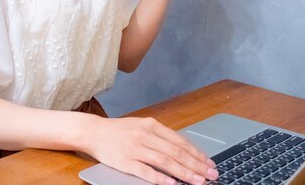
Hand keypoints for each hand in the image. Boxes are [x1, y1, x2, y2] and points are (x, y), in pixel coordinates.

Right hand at [82, 116, 217, 184]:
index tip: (208, 162)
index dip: (196, 153)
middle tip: (210, 174)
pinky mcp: (125, 162)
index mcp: (152, 125)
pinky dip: (160, 178)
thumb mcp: (143, 126)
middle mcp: (146, 135)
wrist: (94, 132)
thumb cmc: (120, 131)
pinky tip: (172, 184)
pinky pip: (145, 171)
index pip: (180, 141)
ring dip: (184, 172)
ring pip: (165, 161)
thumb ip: (161, 137)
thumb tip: (184, 150)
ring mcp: (136, 148)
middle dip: (196, 164)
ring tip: (197, 181)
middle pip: (176, 151)